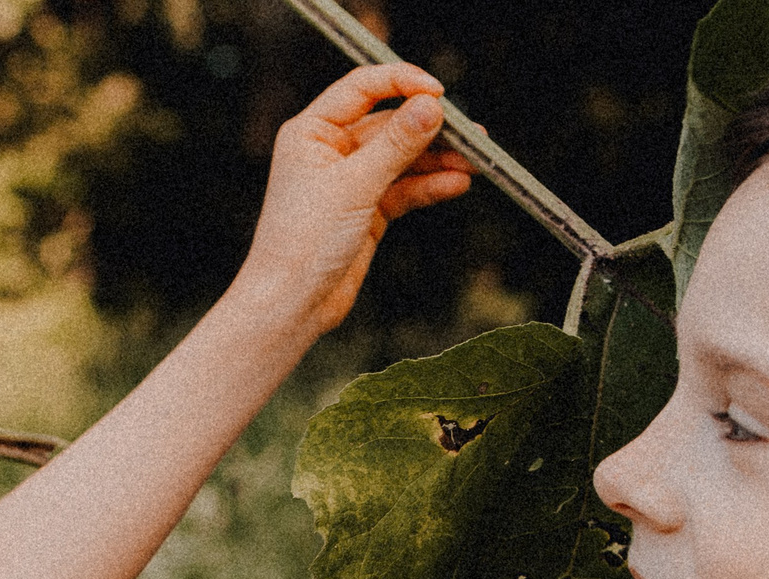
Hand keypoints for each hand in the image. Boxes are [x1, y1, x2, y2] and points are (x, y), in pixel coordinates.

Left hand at [233, 62, 472, 338]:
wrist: (292, 304)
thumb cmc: (305, 242)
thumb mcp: (355, 186)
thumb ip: (396, 144)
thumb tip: (432, 106)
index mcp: (312, 131)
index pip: (362, 88)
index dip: (402, 83)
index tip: (439, 92)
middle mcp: (330, 150)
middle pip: (390, 124)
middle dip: (431, 129)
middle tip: (473, 134)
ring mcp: (350, 181)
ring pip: (402, 158)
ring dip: (438, 159)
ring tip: (476, 162)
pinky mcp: (366, 210)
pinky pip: (405, 189)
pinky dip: (430, 186)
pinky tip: (458, 184)